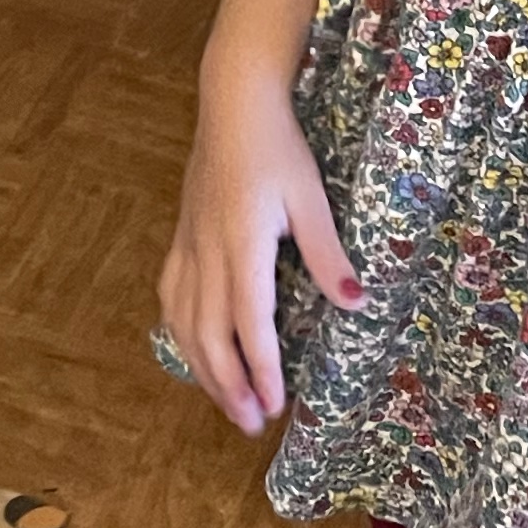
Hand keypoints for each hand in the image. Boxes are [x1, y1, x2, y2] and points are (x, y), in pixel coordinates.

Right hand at [157, 67, 360, 435]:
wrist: (232, 102)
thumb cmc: (277, 146)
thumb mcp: (311, 197)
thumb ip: (328, 253)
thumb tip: (355, 302)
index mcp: (242, 243)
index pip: (250, 322)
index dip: (261, 369)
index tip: (275, 406)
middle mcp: (208, 252)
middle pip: (209, 334)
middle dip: (228, 385)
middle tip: (251, 424)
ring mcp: (188, 245)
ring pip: (184, 322)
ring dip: (203, 368)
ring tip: (226, 402)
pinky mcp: (182, 238)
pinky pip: (172, 297)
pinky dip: (180, 333)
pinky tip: (191, 350)